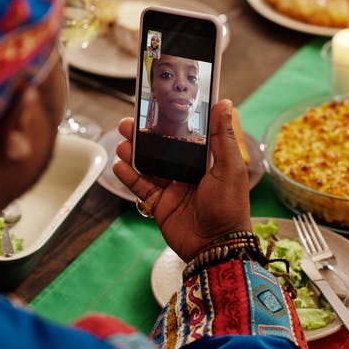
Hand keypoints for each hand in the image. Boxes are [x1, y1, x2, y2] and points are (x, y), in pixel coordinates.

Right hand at [113, 99, 251, 260]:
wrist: (217, 246)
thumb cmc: (229, 206)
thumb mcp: (229, 168)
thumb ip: (223, 136)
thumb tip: (224, 103)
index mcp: (207, 162)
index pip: (185, 136)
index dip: (169, 123)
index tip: (154, 108)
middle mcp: (189, 173)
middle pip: (162, 150)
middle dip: (144, 137)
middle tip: (127, 124)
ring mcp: (173, 190)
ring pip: (149, 167)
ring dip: (134, 154)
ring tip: (121, 143)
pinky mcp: (161, 206)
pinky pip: (143, 189)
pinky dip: (130, 178)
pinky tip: (119, 166)